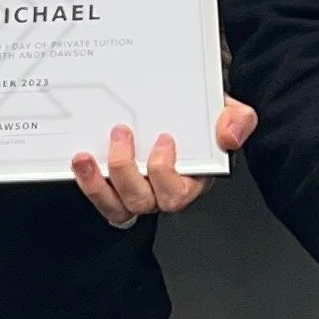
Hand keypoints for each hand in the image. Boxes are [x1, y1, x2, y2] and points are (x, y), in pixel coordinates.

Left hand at [73, 101, 256, 227]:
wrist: (188, 110)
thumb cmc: (204, 118)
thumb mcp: (228, 111)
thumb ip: (238, 120)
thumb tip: (229, 135)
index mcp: (192, 180)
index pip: (177, 193)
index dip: (165, 173)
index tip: (163, 139)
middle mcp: (162, 193)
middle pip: (142, 201)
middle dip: (126, 170)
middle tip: (121, 133)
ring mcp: (137, 193)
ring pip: (117, 208)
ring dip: (97, 185)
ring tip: (84, 158)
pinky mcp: (115, 189)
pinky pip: (101, 199)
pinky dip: (88, 184)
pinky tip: (80, 162)